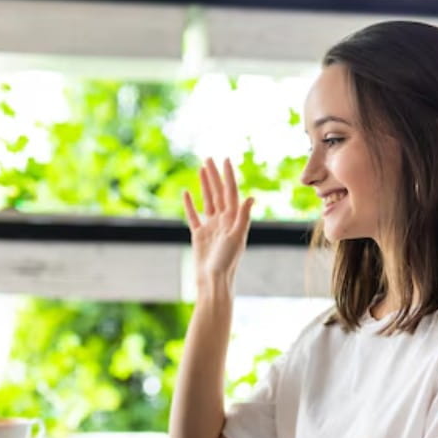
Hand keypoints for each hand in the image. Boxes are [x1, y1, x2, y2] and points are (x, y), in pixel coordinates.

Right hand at [185, 158, 254, 282]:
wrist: (213, 280)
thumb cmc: (227, 261)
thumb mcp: (237, 237)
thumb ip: (243, 217)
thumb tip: (251, 197)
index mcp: (233, 219)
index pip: (230, 192)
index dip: (228, 175)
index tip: (225, 159)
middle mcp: (223, 220)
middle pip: (218, 193)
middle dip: (214, 175)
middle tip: (209, 157)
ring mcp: (211, 227)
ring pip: (207, 200)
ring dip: (204, 185)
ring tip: (201, 168)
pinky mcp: (199, 234)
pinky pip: (194, 216)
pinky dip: (190, 204)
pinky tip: (187, 193)